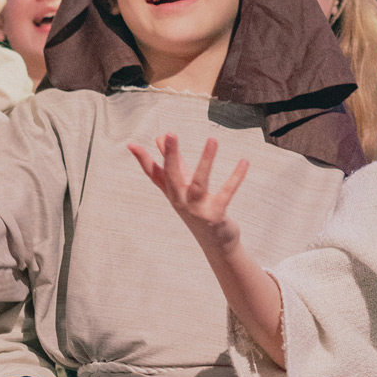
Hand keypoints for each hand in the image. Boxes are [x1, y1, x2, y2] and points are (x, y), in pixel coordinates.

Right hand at [128, 134, 248, 253]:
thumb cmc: (196, 208)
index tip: (131, 145)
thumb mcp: (183, 185)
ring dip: (206, 161)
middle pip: (172, 176)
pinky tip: (244, 162)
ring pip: (199, 183)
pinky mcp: (215, 215)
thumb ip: (172, 161)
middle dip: (170, 155)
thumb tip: (160, 137)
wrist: (215, 242)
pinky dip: (235, 178)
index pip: (153, 174)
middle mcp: (180, 200)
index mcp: (171, 191)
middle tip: (169, 135)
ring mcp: (197, 209)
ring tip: (212, 140)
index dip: (142, 160)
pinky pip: (226, 194)